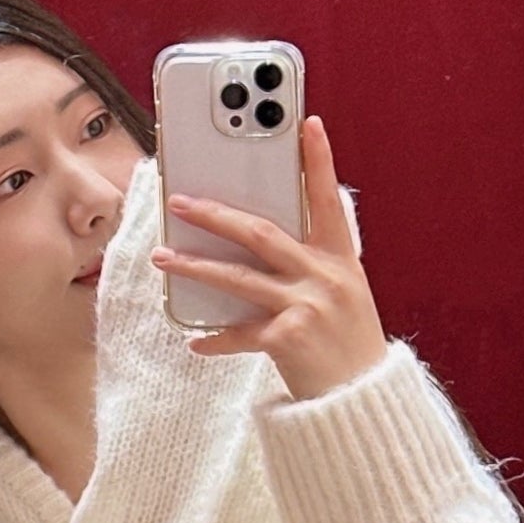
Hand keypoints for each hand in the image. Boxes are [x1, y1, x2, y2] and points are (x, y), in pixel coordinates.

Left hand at [148, 115, 390, 400]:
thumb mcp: (341, 294)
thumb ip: (308, 266)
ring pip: (240, 277)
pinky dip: (215, 340)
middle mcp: (324, 276)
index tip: (306, 123)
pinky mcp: (289, 339)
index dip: (318, 161)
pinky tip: (194, 342)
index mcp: (340, 260)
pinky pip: (240, 334)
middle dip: (217, 214)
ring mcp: (306, 306)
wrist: (361, 398)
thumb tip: (253, 245)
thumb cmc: (346, 344)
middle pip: (262, 233)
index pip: (328, 200)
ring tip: (162, 256)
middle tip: (181, 201)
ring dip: (195, 266)